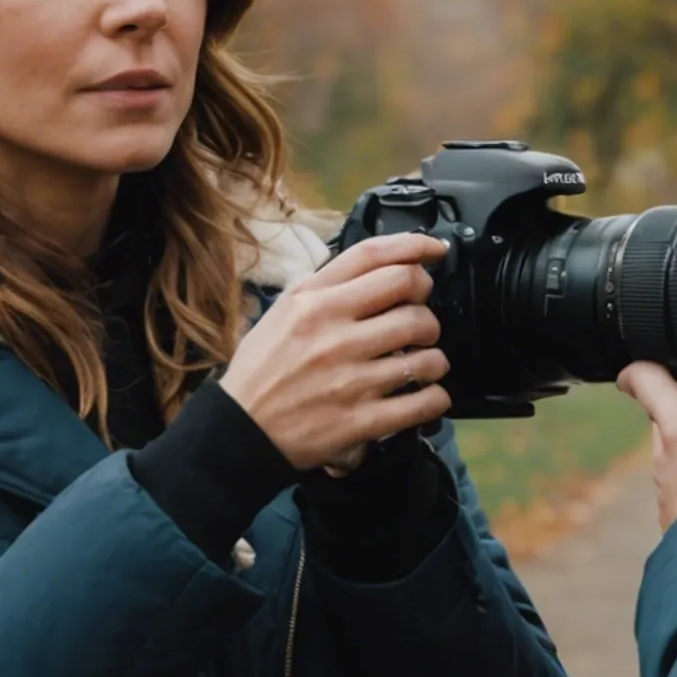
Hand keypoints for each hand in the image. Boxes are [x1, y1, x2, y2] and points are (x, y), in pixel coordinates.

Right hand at [224, 233, 452, 472]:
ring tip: (425, 362)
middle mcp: (334, 334)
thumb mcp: (284, 311)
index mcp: (313, 302)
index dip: (415, 247)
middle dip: (426, 308)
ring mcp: (350, 378)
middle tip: (421, 324)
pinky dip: (435, 397)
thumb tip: (381, 266)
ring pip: (426, 353)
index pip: (375, 257)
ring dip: (434, 357)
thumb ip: (327, 286)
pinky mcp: (361, 420)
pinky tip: (428, 394)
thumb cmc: (263, 368)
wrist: (241, 429)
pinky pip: (423, 402)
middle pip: (411, 299)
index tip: (435, 251)